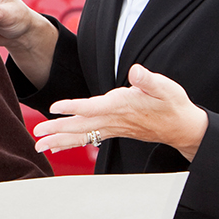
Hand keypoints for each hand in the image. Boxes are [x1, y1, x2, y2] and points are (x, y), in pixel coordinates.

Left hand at [32, 64, 208, 159]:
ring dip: (60, 140)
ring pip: (82, 135)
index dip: (74, 107)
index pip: (93, 107)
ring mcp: (112, 128)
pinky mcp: (113, 130)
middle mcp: (113, 120)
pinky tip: (57, 147)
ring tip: (39, 145)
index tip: (54, 107)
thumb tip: (136, 70)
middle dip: (58, 130)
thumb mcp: (165, 87)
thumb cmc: (173, 104)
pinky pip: (88, 138)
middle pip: (81, 126)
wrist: (182, 127)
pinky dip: (71, 143)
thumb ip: (148, 79)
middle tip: (37, 133)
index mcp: (122, 106)